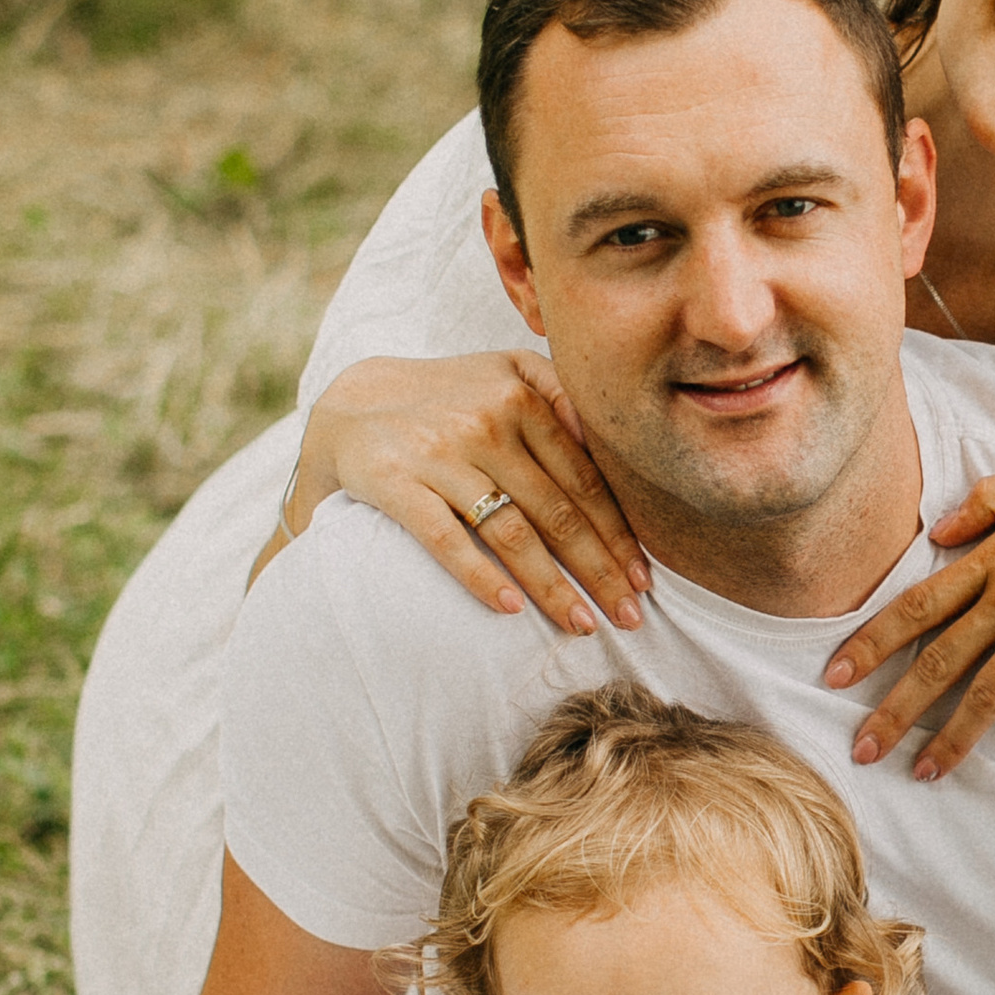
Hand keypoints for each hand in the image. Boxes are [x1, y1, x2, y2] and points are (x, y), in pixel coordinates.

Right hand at [293, 354, 648, 636]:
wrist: (350, 404)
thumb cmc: (447, 397)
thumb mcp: (506, 370)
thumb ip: (561, 393)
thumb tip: (616, 447)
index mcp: (522, 395)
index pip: (585, 480)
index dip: (620, 534)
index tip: (644, 580)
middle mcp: (485, 420)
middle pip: (558, 511)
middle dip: (600, 571)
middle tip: (629, 617)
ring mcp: (439, 452)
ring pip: (511, 531)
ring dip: (552, 586)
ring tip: (580, 625)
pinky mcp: (395, 481)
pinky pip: (445, 539)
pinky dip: (480, 576)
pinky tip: (511, 610)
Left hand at [822, 440, 994, 777]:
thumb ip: (984, 505)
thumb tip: (939, 530)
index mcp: (993, 557)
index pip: (916, 607)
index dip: (871, 644)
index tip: (834, 677)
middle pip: (940, 662)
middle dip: (894, 711)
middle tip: (860, 750)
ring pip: (990, 693)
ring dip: (954, 738)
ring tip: (926, 773)